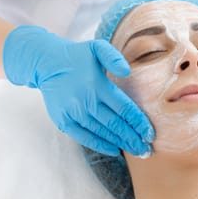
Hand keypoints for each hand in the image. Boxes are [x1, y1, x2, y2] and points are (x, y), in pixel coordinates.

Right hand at [3, 26, 153, 156]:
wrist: (46, 63)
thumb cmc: (77, 56)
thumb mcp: (97, 48)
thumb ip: (114, 58)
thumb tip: (126, 72)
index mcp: (98, 85)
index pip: (124, 108)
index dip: (139, 123)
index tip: (150, 134)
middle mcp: (86, 101)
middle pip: (115, 124)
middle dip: (133, 139)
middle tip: (147, 150)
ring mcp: (73, 113)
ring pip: (102, 132)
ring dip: (120, 143)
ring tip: (136, 151)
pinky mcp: (63, 121)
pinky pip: (84, 137)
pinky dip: (99, 145)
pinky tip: (114, 150)